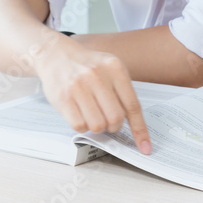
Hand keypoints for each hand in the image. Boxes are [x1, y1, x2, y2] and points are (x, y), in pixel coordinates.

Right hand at [35, 36, 151, 153]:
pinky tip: (81, 114)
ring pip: (97, 125)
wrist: (57, 55)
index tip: (145, 147)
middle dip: (114, 126)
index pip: (132, 105)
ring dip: (98, 127)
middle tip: (109, 122)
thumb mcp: (111, 69)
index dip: (140, 129)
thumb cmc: (88, 66)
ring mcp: (79, 86)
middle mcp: (97, 75)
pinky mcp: (63, 98)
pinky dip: (83, 126)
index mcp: (115, 68)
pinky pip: (79, 126)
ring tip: (93, 115)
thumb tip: (135, 124)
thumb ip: (123, 91)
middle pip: (116, 118)